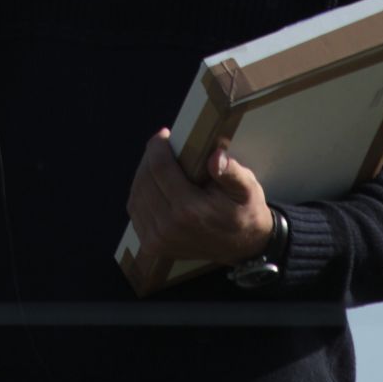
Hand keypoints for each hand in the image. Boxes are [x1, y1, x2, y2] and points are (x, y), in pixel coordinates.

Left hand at [125, 129, 273, 266]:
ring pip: (137, 194)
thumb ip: (231, 171)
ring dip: (144, 173)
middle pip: (145, 179)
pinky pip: (136, 209)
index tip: (164, 135)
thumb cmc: (244, 212)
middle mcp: (169, 227)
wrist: (243, 247)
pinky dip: (141, 192)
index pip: (160, 168)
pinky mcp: (152, 245)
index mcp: (190, 211)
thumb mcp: (247, 188)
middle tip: (163, 145)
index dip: (158, 147)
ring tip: (158, 161)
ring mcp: (158, 239)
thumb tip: (215, 157)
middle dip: (151, 157)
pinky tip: (154, 182)